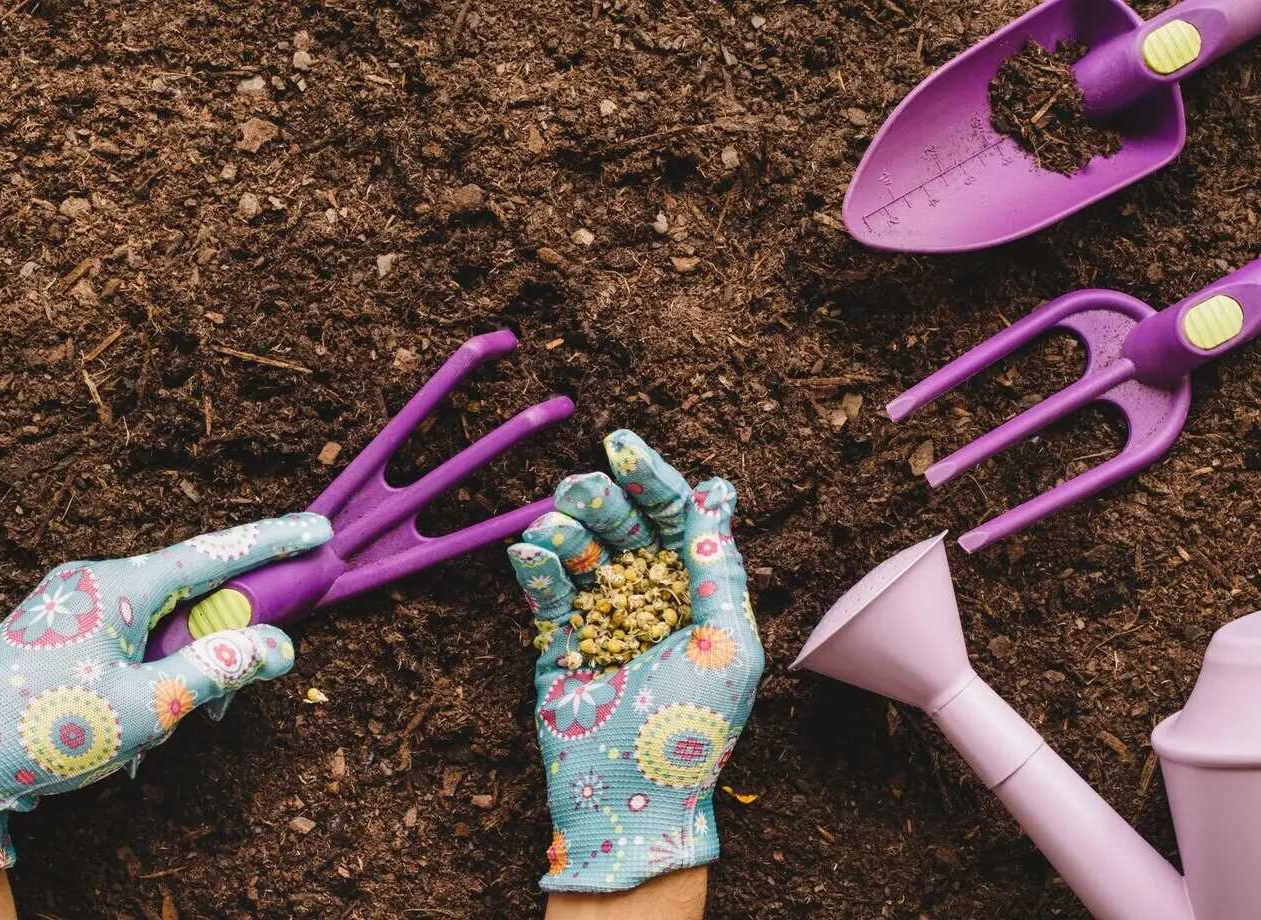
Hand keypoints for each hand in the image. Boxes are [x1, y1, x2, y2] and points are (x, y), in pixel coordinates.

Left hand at [0, 513, 329, 871]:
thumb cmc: (41, 731)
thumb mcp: (146, 705)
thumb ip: (218, 669)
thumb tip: (278, 646)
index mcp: (120, 586)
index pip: (216, 553)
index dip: (273, 542)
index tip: (319, 531)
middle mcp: (97, 582)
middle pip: (190, 593)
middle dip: (218, 639)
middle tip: (224, 696)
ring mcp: (74, 605)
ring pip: (158, 622)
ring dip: (177, 669)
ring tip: (161, 732)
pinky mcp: (59, 631)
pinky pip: (127, 638)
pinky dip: (147, 673)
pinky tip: (133, 727)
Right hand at [507, 431, 763, 892]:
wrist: (629, 804)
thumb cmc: (691, 731)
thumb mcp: (728, 644)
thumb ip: (720, 568)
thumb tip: (719, 494)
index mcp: (697, 595)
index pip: (676, 520)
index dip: (654, 479)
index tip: (624, 446)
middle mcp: (651, 599)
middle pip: (626, 526)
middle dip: (604, 499)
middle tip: (583, 486)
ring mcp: (603, 618)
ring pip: (581, 550)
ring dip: (567, 529)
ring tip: (556, 529)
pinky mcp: (559, 642)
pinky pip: (545, 591)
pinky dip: (536, 565)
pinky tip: (532, 553)